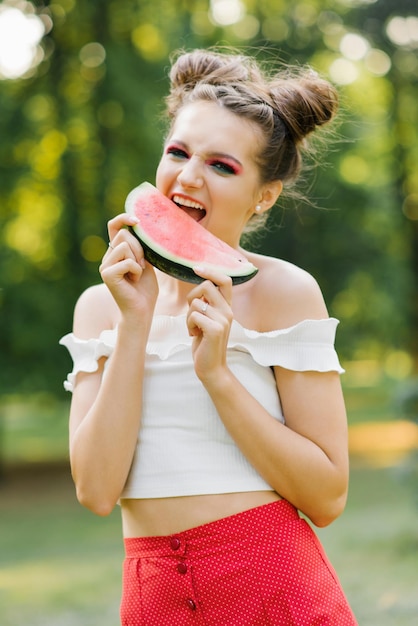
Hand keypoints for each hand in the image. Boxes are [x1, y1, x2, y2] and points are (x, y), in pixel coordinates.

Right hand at [99, 214, 157, 320]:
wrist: (142, 310)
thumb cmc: (145, 289)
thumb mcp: (146, 262)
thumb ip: (140, 246)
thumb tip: (139, 227)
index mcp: (116, 252)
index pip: (114, 227)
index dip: (123, 218)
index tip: (137, 220)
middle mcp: (107, 257)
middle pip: (124, 234)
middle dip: (139, 248)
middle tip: (142, 266)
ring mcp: (104, 266)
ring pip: (125, 246)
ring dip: (138, 260)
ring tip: (137, 275)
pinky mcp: (107, 274)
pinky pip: (127, 261)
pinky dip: (136, 270)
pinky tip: (134, 281)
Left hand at [186, 266, 232, 383]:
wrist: (211, 367)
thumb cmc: (204, 342)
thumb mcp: (206, 319)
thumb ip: (206, 303)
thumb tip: (200, 284)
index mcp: (227, 307)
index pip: (225, 280)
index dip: (211, 271)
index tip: (196, 268)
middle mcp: (228, 311)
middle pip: (206, 286)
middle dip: (192, 297)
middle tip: (192, 313)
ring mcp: (224, 320)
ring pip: (196, 303)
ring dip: (188, 316)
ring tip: (194, 328)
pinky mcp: (216, 329)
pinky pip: (194, 315)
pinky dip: (188, 325)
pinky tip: (194, 335)